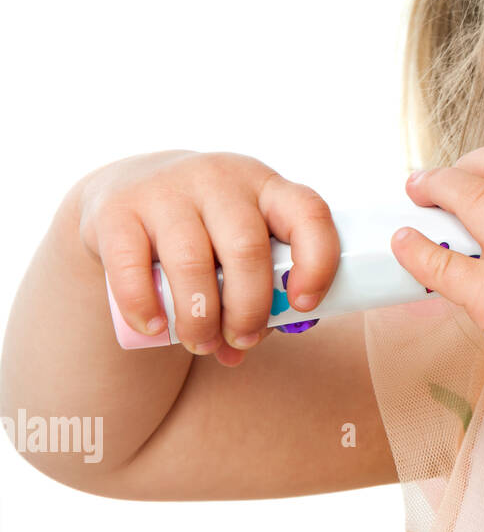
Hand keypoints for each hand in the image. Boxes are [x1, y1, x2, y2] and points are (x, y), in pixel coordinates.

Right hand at [78, 150, 339, 365]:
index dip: (317, 262)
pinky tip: (154, 328)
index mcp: (267, 188)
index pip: (309, 214)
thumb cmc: (206, 233)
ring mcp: (167, 190)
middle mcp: (221, 179)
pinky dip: (144, 306)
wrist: (128, 190)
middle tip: (242, 339)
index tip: (303, 305)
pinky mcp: (118, 210)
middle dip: (249, 309)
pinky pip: (131, 266)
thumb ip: (254, 292)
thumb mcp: (239, 245)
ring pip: (192, 261)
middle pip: (247, 249)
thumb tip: (239, 351)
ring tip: (201, 343)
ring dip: (200, 317)